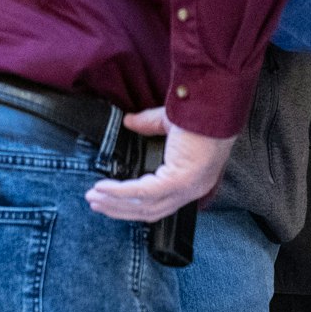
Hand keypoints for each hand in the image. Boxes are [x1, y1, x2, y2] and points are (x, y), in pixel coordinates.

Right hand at [83, 107, 233, 222]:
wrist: (216, 100)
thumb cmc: (202, 111)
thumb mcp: (170, 122)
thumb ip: (149, 124)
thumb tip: (129, 122)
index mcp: (193, 180)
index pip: (161, 203)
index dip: (134, 206)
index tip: (111, 202)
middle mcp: (192, 189)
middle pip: (150, 210)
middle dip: (119, 209)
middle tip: (96, 203)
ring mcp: (187, 187)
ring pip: (145, 206)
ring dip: (116, 204)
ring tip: (94, 197)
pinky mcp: (179, 180)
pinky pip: (144, 192)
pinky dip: (121, 192)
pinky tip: (104, 188)